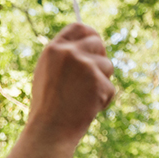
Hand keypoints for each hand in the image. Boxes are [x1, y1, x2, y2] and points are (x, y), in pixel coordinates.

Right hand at [26, 24, 115, 144]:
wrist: (50, 129)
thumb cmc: (48, 107)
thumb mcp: (48, 73)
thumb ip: (65, 58)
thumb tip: (88, 47)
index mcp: (54, 49)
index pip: (78, 27)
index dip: (91, 34)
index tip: (97, 44)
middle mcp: (69, 53)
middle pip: (98, 43)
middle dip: (100, 59)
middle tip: (95, 78)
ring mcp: (85, 66)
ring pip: (107, 66)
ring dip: (103, 82)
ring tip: (85, 98)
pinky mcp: (98, 82)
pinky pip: (110, 88)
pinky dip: (104, 100)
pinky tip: (88, 108)